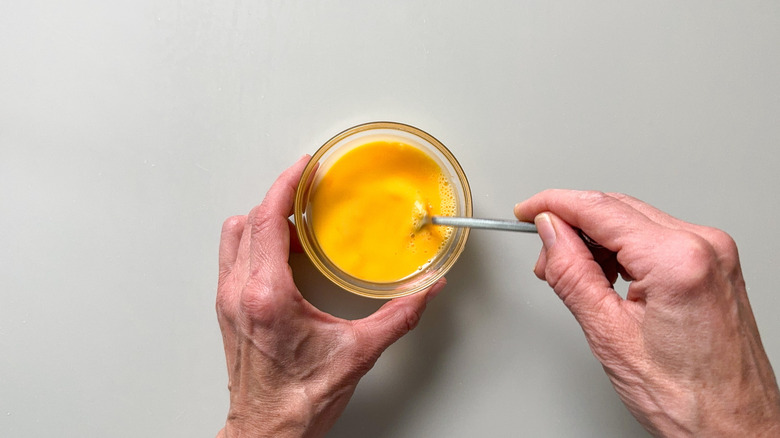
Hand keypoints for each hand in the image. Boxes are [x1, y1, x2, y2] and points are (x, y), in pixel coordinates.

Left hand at [216, 156, 444, 437]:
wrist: (268, 431)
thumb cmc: (299, 400)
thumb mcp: (358, 353)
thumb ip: (399, 316)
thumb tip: (426, 291)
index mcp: (267, 296)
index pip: (268, 220)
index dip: (285, 184)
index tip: (302, 166)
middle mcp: (239, 293)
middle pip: (248, 221)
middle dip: (278, 197)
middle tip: (305, 189)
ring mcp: (228, 301)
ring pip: (234, 236)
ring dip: (262, 219)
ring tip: (294, 219)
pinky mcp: (227, 310)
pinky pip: (233, 258)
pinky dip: (255, 241)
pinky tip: (281, 251)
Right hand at [514, 190, 779, 436]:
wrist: (734, 428)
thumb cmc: (688, 399)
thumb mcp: (609, 334)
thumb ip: (573, 273)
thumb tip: (550, 234)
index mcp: (678, 260)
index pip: (600, 208)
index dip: (553, 205)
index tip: (526, 210)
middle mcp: (704, 246)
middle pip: (617, 208)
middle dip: (572, 225)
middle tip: (544, 256)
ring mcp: (714, 254)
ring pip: (635, 220)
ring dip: (596, 238)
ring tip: (573, 275)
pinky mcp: (714, 265)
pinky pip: (656, 237)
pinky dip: (623, 249)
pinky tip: (604, 274)